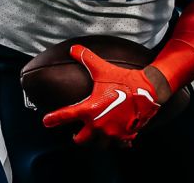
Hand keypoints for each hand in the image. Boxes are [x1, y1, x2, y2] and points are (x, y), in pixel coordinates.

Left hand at [41, 45, 160, 146]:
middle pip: (81, 140)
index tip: (46, 122)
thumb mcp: (102, 68)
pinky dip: (118, 142)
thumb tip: (73, 48)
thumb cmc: (123, 79)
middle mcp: (99, 124)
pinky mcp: (126, 135)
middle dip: (78, 137)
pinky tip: (118, 138)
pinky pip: (119, 144)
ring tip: (97, 135)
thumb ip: (86, 58)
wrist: (147, 90)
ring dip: (97, 141)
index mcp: (90, 109)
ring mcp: (113, 132)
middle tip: (76, 134)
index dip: (54, 118)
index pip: (67, 115)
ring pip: (100, 145)